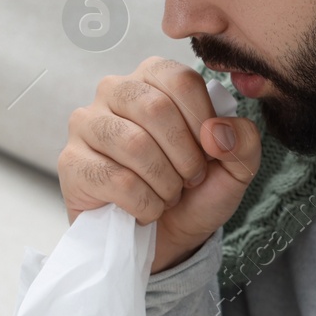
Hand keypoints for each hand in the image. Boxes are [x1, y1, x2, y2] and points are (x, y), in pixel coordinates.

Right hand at [59, 57, 261, 272]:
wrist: (167, 237)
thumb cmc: (195, 191)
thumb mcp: (236, 166)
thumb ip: (244, 140)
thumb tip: (217, 132)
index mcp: (154, 78)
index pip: (182, 81)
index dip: (203, 124)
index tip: (208, 154)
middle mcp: (115, 90)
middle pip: (156, 109)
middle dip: (185, 156)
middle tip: (189, 180)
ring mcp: (87, 124)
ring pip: (134, 144)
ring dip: (164, 183)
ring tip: (167, 195)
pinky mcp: (72, 162)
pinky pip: (116, 180)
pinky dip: (145, 204)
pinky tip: (145, 209)